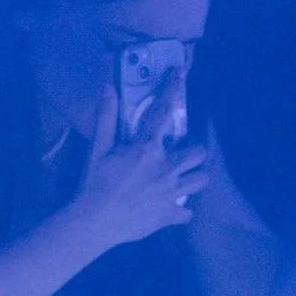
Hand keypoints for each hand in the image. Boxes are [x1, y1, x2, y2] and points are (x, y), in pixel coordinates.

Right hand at [64, 80, 210, 252]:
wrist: (94, 222)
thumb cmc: (94, 184)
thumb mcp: (97, 148)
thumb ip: (106, 117)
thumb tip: (107, 87)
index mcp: (148, 148)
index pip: (163, 112)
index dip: (172, 89)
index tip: (180, 72)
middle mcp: (166, 168)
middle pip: (198, 152)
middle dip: (194, 150)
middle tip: (182, 151)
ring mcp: (172, 192)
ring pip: (202, 180)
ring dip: (194, 177)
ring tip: (183, 176)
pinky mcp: (170, 214)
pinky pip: (187, 212)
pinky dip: (181, 211)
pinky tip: (171, 207)